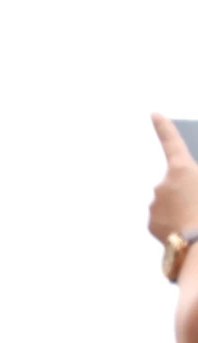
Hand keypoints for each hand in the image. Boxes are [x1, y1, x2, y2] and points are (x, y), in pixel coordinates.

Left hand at [150, 114, 197, 245]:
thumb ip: (194, 174)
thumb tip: (187, 172)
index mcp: (182, 169)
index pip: (171, 141)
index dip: (163, 127)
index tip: (154, 114)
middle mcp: (162, 184)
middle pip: (174, 180)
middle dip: (186, 188)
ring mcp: (154, 204)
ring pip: (168, 200)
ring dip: (179, 206)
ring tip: (195, 218)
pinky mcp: (150, 222)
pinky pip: (163, 217)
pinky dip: (173, 220)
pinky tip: (185, 228)